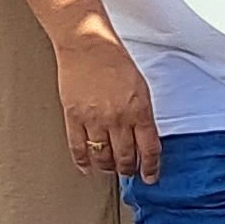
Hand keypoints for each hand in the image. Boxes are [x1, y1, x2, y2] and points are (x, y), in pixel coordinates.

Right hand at [53, 29, 163, 181]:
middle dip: (129, 169)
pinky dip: (83, 161)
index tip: (150, 177)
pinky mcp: (74, 118)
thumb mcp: (141, 88)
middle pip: (125, 157)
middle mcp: (118, 119)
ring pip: (102, 157)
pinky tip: (87, 167)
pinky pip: (78, 148)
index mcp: (139, 110)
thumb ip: (142, 114)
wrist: (88, 46)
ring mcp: (94, 120)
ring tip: (110, 169)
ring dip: (108, 168)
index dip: (150, 167)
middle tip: (129, 173)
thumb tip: (143, 137)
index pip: (149, 149)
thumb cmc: (115, 61)